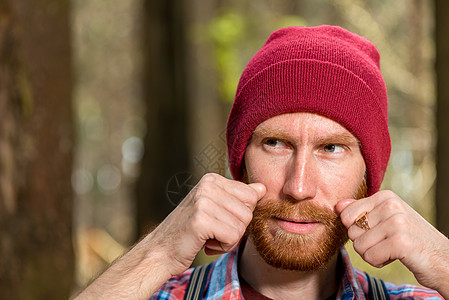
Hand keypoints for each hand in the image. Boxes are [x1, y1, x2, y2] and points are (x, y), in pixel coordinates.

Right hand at [149, 173, 265, 275]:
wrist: (160, 251)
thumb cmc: (190, 232)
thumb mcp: (216, 209)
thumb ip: (239, 198)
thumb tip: (262, 188)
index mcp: (212, 179)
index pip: (251, 196)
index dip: (239, 216)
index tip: (218, 220)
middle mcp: (208, 185)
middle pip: (248, 212)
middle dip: (235, 229)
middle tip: (212, 231)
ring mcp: (203, 201)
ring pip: (242, 226)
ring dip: (228, 240)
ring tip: (207, 237)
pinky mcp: (201, 220)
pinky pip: (233, 237)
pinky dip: (223, 247)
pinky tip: (204, 243)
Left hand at [337, 190, 448, 297]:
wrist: (444, 259)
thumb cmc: (411, 240)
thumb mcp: (386, 220)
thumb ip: (361, 211)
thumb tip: (338, 205)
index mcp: (385, 196)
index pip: (346, 214)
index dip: (357, 230)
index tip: (379, 231)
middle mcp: (391, 204)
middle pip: (351, 231)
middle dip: (365, 243)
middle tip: (387, 243)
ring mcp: (397, 221)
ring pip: (359, 245)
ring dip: (373, 254)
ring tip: (393, 249)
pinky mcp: (401, 241)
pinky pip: (370, 256)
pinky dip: (380, 262)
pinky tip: (397, 257)